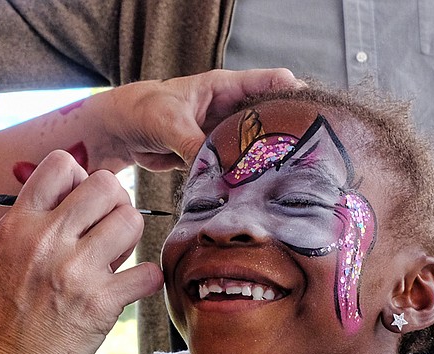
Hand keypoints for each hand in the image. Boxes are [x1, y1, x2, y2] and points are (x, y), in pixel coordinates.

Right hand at [0, 150, 163, 353]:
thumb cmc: (2, 313)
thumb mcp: (3, 253)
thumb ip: (37, 219)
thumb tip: (82, 190)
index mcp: (19, 224)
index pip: (62, 163)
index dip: (80, 177)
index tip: (81, 204)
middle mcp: (47, 240)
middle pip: (107, 185)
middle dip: (114, 203)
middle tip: (107, 228)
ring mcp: (75, 271)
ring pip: (131, 220)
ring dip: (130, 237)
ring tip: (115, 258)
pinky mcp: (101, 303)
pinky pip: (148, 272)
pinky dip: (147, 279)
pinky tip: (130, 287)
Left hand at [90, 68, 300, 170]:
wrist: (120, 131)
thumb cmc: (143, 109)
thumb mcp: (170, 123)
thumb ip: (196, 146)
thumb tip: (217, 174)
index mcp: (225, 88)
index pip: (272, 83)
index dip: (295, 95)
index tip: (312, 116)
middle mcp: (229, 110)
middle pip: (269, 118)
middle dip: (285, 134)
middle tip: (304, 156)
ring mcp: (222, 134)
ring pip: (253, 146)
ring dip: (263, 161)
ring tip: (284, 178)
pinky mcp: (212, 155)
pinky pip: (233, 166)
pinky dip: (241, 178)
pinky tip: (253, 190)